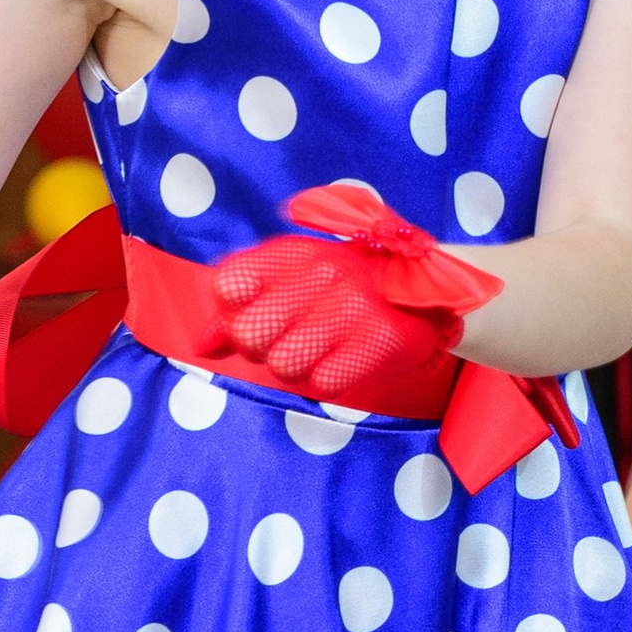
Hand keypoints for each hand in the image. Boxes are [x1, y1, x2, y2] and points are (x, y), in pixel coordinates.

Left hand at [210, 184, 502, 405]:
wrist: (431, 288)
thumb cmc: (349, 285)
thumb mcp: (295, 279)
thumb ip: (242, 309)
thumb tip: (201, 345)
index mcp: (296, 250)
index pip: (230, 284)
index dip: (233, 310)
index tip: (255, 311)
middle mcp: (322, 271)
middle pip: (250, 334)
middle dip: (261, 348)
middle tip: (289, 338)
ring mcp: (353, 304)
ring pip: (285, 365)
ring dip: (297, 367)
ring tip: (321, 349)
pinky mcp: (381, 336)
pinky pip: (326, 381)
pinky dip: (330, 378)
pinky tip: (344, 359)